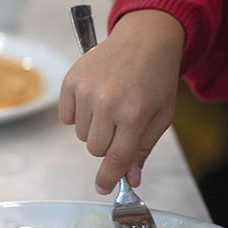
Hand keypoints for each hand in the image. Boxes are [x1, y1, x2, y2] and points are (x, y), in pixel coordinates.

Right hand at [59, 9, 182, 193]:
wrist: (144, 39)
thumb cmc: (156, 79)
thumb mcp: (161, 116)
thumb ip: (143, 149)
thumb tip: (130, 179)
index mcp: (134, 114)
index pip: (116, 157)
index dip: (108, 177)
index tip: (102, 188)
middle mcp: (107, 103)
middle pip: (94, 149)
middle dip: (107, 144)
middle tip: (120, 125)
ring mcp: (85, 91)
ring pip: (80, 134)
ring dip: (93, 128)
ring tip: (109, 106)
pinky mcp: (70, 81)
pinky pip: (66, 117)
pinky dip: (78, 114)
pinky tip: (93, 98)